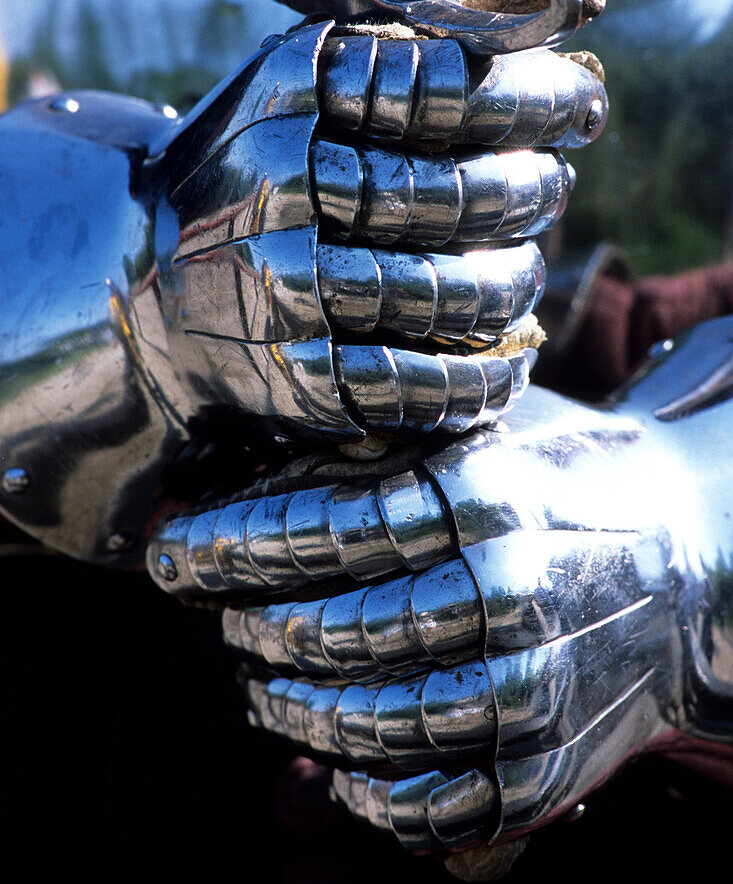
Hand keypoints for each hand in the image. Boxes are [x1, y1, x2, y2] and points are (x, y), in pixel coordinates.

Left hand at [147, 317, 732, 855]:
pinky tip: (336, 765)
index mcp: (488, 493)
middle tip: (225, 623)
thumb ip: (366, 448)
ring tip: (261, 688)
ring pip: (371, 722)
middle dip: (254, 629)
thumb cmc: (560, 478)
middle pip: (336, 628)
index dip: (232, 546)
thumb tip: (225, 478)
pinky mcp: (554, 762)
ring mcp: (536, 683)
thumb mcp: (479, 432)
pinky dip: (366, 793)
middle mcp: (511, 589)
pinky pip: (432, 805)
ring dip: (292, 712)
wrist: (695, 555)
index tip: (172, 557)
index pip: (327, 526)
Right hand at [149, 16, 605, 441]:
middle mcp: (282, 179)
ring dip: (512, 288)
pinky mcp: (290, 369)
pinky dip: (475, 380)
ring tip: (527, 276)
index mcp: (293, 89)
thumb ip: (402, 56)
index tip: (582, 109)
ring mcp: (282, 282)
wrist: (140, 276)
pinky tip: (508, 366)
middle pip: (456, 193)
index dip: (534, 98)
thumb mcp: (299, 85)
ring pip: (443, 291)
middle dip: (530, 194)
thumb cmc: (253, 171)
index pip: (447, 84)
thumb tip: (556, 46)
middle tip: (551, 191)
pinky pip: (411, 382)